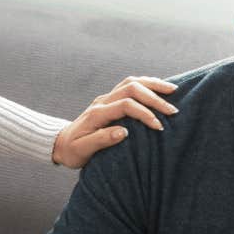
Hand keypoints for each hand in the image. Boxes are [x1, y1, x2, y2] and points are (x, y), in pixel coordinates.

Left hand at [51, 77, 178, 167]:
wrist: (61, 144)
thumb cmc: (72, 151)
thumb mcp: (82, 151)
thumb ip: (101, 140)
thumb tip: (124, 132)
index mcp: (97, 113)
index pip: (125, 105)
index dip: (144, 113)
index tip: (159, 127)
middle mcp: (102, 101)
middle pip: (131, 88)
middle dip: (154, 98)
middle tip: (173, 110)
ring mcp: (106, 98)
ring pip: (132, 82)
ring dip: (153, 85)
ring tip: (173, 90)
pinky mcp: (110, 99)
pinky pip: (130, 85)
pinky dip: (146, 84)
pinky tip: (159, 89)